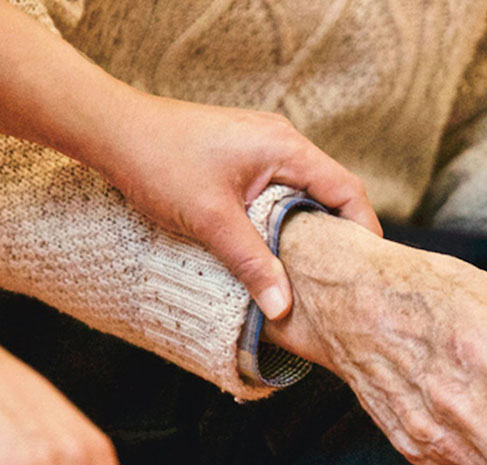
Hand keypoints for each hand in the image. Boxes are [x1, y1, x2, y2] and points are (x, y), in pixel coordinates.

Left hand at [0, 2, 380, 320]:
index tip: (368, 266)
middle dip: (341, 231)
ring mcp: (264, 144)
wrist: (112, 129)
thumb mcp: (211, 220)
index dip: (364, 228)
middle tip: (344, 273)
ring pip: (306, 189)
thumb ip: (252, 263)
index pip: (347, 189)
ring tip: (314, 265)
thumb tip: (283, 307)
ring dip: (312, 224)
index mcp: (286, 147)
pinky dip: (289, 214)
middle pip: (332, 189)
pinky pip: (283, 186)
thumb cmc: (160, 162)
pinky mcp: (246, 153)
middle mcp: (282, 140)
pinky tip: (278, 242)